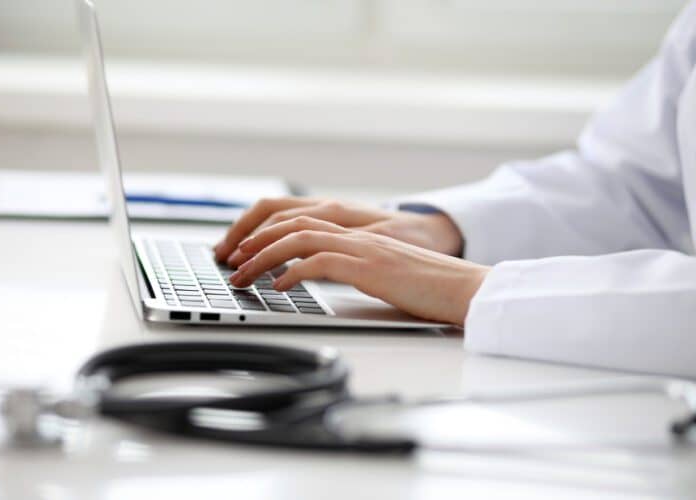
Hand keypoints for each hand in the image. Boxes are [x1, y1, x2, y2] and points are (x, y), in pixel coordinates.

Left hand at [227, 218, 488, 324]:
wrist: (465, 288)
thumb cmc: (426, 285)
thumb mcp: (382, 271)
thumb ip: (352, 265)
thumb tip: (317, 276)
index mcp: (356, 231)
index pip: (299, 217)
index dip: (265, 228)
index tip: (241, 247)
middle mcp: (355, 232)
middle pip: (291, 221)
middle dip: (253, 239)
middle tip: (229, 259)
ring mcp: (363, 247)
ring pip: (298, 238)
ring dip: (262, 256)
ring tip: (242, 275)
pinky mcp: (370, 268)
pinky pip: (320, 263)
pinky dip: (291, 273)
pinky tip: (279, 288)